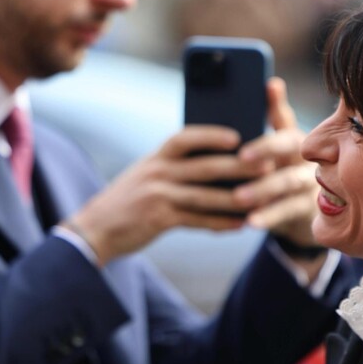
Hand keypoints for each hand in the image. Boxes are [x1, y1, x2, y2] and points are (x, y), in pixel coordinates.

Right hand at [66, 126, 273, 266]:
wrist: (96, 228)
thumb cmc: (128, 200)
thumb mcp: (146, 174)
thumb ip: (173, 167)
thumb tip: (215, 161)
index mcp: (156, 157)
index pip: (185, 137)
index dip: (212, 135)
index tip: (238, 136)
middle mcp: (157, 172)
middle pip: (204, 166)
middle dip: (238, 166)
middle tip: (266, 166)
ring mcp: (157, 196)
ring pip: (205, 196)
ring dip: (236, 198)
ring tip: (261, 198)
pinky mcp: (159, 219)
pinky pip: (197, 220)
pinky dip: (220, 223)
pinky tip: (240, 224)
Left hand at [233, 78, 319, 247]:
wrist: (301, 213)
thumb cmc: (277, 173)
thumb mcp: (270, 152)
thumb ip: (256, 129)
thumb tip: (246, 92)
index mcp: (291, 137)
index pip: (284, 115)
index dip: (277, 102)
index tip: (269, 86)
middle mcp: (304, 154)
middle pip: (289, 146)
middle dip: (267, 148)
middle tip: (242, 156)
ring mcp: (309, 182)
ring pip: (288, 181)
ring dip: (263, 188)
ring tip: (239, 196)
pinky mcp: (307, 208)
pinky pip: (288, 211)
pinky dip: (269, 216)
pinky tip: (250, 221)